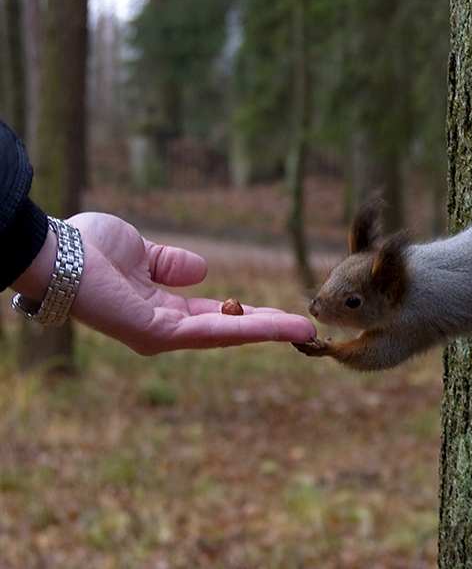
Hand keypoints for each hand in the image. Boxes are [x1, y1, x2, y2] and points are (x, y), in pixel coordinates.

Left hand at [63, 213, 316, 354]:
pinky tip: (274, 325)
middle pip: (227, 331)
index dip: (248, 315)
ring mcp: (160, 334)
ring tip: (303, 329)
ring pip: (226, 334)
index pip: (214, 315)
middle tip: (306, 329)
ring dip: (267, 331)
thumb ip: (171, 263)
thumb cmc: (87, 248)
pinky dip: (246, 327)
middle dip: (267, 329)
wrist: (53, 252)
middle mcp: (163, 328)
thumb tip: (203, 270)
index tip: (281, 314)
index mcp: (160, 309)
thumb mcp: (142, 252)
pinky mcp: (156, 334)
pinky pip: (211, 330)